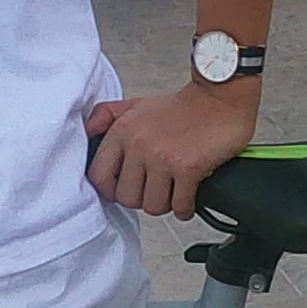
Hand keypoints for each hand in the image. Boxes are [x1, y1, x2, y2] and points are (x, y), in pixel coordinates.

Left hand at [83, 81, 260, 219]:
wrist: (220, 99)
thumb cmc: (181, 107)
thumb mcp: (137, 105)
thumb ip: (106, 115)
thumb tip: (87, 130)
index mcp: (123, 131)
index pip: (99, 176)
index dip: (110, 189)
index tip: (123, 189)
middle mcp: (139, 145)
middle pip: (127, 198)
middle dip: (141, 199)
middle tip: (154, 190)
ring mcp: (163, 158)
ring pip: (153, 206)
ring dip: (165, 205)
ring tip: (172, 192)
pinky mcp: (189, 168)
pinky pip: (180, 206)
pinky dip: (185, 208)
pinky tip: (187, 199)